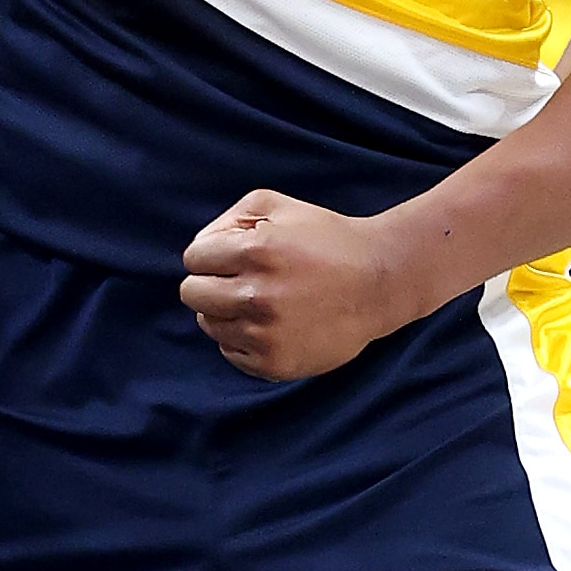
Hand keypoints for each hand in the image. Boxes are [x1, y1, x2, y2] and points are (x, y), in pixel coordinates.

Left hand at [179, 190, 413, 380]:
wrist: (378, 283)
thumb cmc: (325, 239)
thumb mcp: (277, 207)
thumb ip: (229, 220)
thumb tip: (199, 254)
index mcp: (255, 251)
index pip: (193, 258)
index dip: (212, 254)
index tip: (234, 256)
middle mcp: (256, 295)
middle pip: (192, 293)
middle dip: (210, 282)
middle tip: (241, 279)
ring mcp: (265, 333)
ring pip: (209, 324)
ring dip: (227, 310)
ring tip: (262, 300)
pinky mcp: (274, 363)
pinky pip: (229, 352)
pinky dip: (242, 338)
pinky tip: (272, 323)